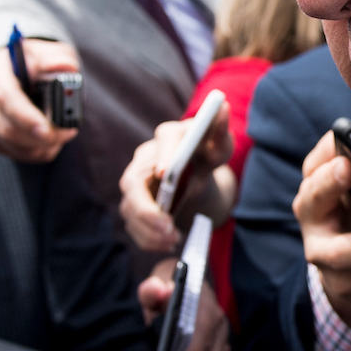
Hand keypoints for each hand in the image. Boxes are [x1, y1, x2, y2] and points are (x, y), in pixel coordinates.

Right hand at [0, 37, 81, 162]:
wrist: (15, 70)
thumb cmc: (32, 61)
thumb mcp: (46, 52)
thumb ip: (56, 58)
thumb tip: (66, 66)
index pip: (5, 98)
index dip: (27, 117)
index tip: (48, 128)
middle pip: (5, 127)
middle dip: (38, 137)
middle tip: (67, 133)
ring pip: (9, 143)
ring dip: (38, 145)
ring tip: (61, 135)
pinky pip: (11, 151)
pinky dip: (34, 151)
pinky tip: (48, 141)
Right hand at [117, 102, 237, 253]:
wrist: (198, 170)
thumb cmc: (207, 152)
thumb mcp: (219, 145)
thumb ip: (220, 131)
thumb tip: (221, 107)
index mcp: (168, 136)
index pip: (162, 142)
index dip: (163, 157)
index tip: (166, 173)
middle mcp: (145, 158)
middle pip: (132, 184)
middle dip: (147, 209)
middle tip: (169, 227)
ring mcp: (136, 183)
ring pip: (129, 209)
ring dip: (148, 229)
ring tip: (173, 239)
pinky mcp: (135, 204)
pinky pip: (133, 225)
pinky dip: (148, 239)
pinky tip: (168, 243)